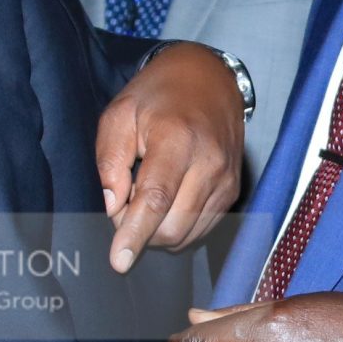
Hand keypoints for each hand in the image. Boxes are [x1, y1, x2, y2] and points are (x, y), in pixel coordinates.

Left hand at [96, 44, 245, 272]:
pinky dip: (177, 226)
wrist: (210, 79)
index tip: (119, 262)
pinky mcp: (232, 191)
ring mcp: (226, 180)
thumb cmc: (159, 95)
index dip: (135, 234)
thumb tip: (113, 206)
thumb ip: (110, 161)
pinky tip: (168, 200)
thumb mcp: (120, 114)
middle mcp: (209, 163)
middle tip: (123, 202)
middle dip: (140, 230)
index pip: (156, 199)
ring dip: (157, 230)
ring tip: (146, 195)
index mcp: (178, 139)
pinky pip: (201, 228)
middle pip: (173, 227)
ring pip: (187, 234)